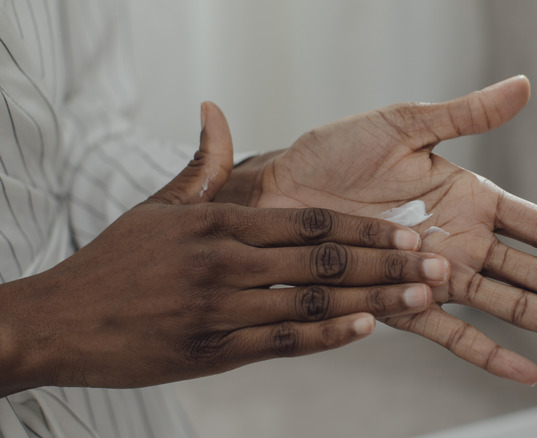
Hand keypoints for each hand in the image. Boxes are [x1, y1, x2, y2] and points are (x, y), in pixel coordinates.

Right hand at [0, 103, 446, 396]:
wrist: (59, 322)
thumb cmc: (114, 263)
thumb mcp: (156, 208)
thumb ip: (199, 166)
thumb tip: (213, 111)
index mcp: (218, 222)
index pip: (310, 219)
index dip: (366, 225)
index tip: (409, 230)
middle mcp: (225, 263)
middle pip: (324, 258)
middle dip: (387, 262)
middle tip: (437, 264)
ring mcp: (221, 310)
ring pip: (313, 301)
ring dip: (373, 300)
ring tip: (419, 297)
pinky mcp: (213, 352)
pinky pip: (282, 343)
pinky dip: (327, 336)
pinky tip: (364, 329)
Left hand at [216, 76, 536, 384]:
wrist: (276, 193)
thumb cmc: (333, 155)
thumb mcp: (405, 124)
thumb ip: (466, 115)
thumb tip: (524, 87)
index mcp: (470, 199)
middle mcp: (462, 242)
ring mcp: (436, 276)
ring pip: (511, 306)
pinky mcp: (401, 301)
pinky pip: (450, 333)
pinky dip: (487, 352)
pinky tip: (526, 372)